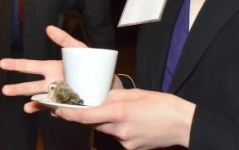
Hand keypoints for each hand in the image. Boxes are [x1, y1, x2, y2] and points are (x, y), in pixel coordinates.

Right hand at [0, 25, 85, 111]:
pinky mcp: (66, 106)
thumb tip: (48, 28)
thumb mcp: (79, 49)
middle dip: (17, 88)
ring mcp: (57, 96)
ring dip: (31, 104)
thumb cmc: (92, 64)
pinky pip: (54, 109)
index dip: (16, 64)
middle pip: (30, 86)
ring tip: (25, 108)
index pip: (29, 66)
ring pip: (39, 100)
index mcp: (51, 68)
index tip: (2, 63)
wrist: (108, 85)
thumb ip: (64, 40)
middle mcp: (51, 83)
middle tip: (3, 90)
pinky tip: (48, 111)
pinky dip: (50, 110)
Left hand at [54, 88, 195, 148]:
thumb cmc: (162, 105)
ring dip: (108, 121)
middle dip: (92, 114)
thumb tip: (98, 97)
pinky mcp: (132, 149)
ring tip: (126, 111)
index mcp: (120, 113)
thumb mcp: (136, 94)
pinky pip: (118, 137)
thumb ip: (113, 97)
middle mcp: (120, 130)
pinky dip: (120, 129)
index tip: (55, 110)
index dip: (68, 114)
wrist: (183, 124)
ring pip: (107, 130)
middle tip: (92, 103)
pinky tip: (134, 122)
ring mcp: (126, 142)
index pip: (86, 116)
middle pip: (95, 123)